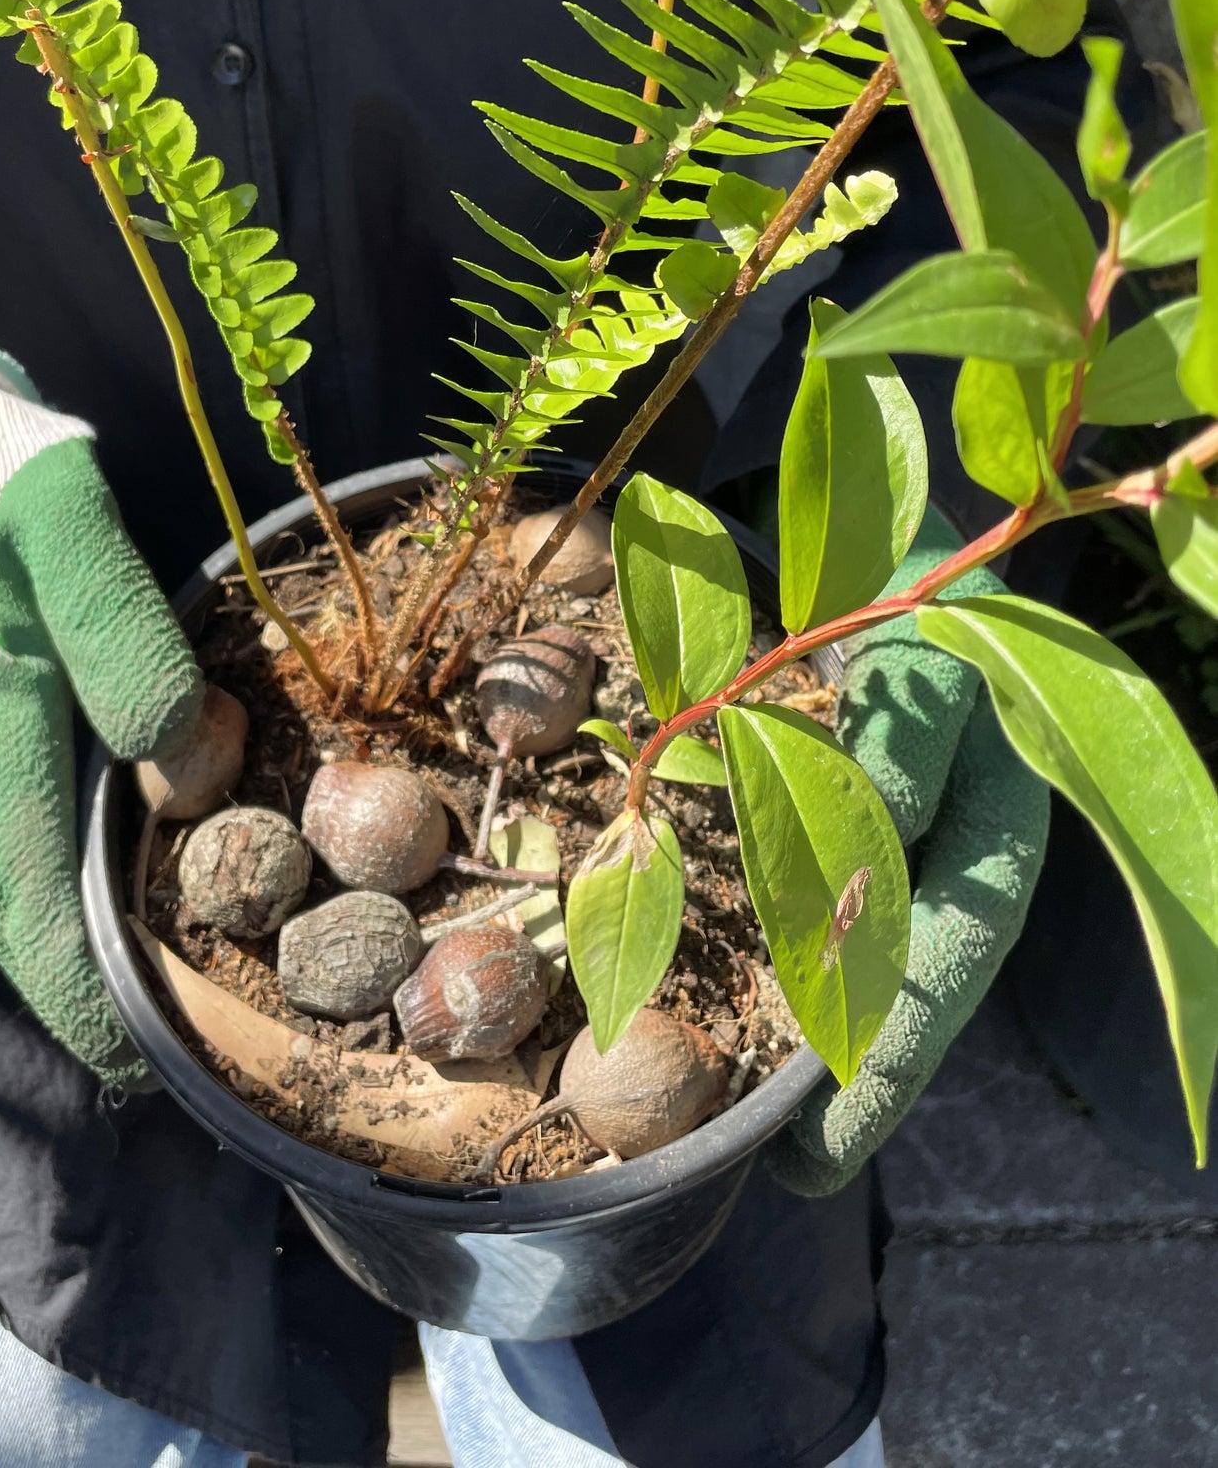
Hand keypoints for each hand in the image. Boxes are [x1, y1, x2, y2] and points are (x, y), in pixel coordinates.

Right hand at [0, 328, 210, 1082]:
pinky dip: (21, 860)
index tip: (178, 1057)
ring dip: (65, 910)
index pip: (49, 942)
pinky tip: (75, 818)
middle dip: (108, 969)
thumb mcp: (64, 521)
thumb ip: (123, 639)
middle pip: (29, 935)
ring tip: (154, 896)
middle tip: (204, 972)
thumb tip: (189, 763)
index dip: (114, 1015)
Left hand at [765, 511, 1050, 1196]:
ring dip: (824, 1048)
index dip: (881, 1074)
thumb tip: (866, 847)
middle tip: (783, 1174)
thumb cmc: (932, 621)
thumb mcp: (926, 672)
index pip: (938, 984)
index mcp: (991, 848)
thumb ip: (904, 747)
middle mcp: (958, 872)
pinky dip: (803, 976)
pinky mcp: (870, 847)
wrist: (923, 574)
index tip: (817, 1154)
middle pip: (907, 1005)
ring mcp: (916, 865)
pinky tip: (758, 1013)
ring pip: (875, 978)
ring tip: (762, 1127)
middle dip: (850, 1092)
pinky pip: (837, 926)